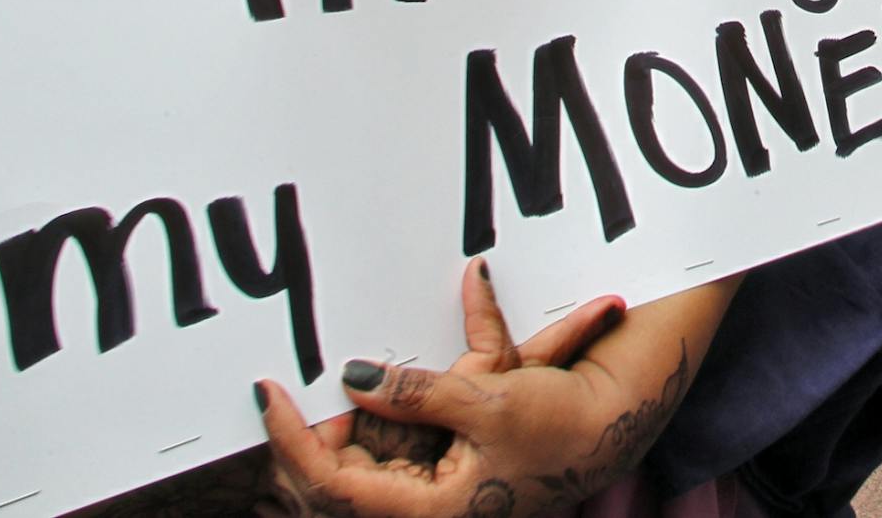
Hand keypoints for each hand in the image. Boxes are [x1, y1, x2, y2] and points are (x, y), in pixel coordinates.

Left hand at [257, 260, 630, 517]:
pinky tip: (360, 389)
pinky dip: (374, 416)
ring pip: (361, 464)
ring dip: (337, 430)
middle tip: (280, 391)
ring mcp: (435, 490)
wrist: (614, 424)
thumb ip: (415, 391)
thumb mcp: (486, 398)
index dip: (293, 440)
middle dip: (307, 438)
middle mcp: (427, 507)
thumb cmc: (559, 424)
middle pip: (340, 480)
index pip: (334, 484)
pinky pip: (391, 446)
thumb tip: (354, 377)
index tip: (267, 395)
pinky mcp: (445, 468)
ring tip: (306, 394)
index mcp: (430, 510)